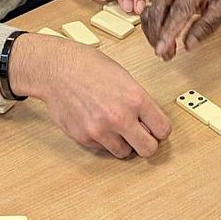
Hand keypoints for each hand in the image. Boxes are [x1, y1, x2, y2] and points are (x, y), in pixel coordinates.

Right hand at [7, 34, 170, 157]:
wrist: (56, 69)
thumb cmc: (88, 67)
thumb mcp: (124, 77)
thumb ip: (139, 101)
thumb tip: (149, 122)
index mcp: (135, 99)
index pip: (163, 130)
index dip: (160, 130)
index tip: (155, 128)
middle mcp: (120, 118)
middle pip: (149, 149)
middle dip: (147, 143)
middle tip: (141, 135)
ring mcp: (101, 130)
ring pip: (124, 153)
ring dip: (123, 142)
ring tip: (114, 126)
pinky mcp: (84, 138)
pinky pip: (102, 148)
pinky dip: (102, 140)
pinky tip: (96, 121)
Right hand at [142, 0, 220, 59]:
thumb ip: (207, 26)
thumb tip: (189, 44)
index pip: (179, 9)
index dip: (169, 31)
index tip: (163, 48)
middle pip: (159, 10)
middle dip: (159, 36)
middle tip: (166, 55)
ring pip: (150, 12)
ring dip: (154, 35)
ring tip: (165, 52)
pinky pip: (148, 13)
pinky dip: (151, 29)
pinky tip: (159, 40)